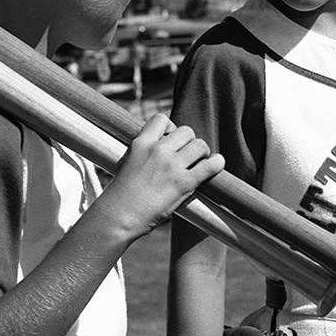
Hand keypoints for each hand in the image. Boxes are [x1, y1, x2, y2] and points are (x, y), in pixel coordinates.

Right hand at [101, 114, 223, 239]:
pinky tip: (217, 165)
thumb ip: (146, 152)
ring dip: (203, 153)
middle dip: (190, 142)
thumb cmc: (122, 194)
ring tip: (199, 164)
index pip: (161, 119)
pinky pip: (210, 166)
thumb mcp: (128, 162)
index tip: (170, 141)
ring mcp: (171, 166)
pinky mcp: (183, 183)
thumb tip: (166, 148)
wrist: (119, 216)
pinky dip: (217, 164)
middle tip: (188, 157)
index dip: (170, 128)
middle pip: (186, 131)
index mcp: (141, 143)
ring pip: (200, 145)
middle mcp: (157, 150)